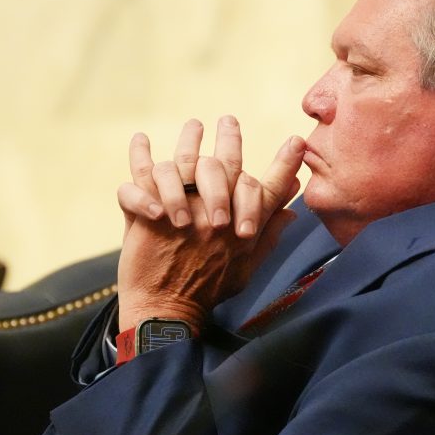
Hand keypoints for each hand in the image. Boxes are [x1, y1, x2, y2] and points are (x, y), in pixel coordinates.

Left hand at [116, 118, 304, 332]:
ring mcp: (181, 211)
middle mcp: (214, 215)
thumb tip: (290, 214)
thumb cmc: (208, 293)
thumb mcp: (247, 268)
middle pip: (225, 166)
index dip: (285, 166)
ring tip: (193, 127)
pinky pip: (140, 178)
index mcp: (240, 228)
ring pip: (184, 164)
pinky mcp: (148, 214)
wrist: (166, 313)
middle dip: (231, 139)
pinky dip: (139, 157)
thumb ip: (267, 237)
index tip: (296, 143)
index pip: (267, 191)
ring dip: (189, 141)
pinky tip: (141, 140)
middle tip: (228, 121)